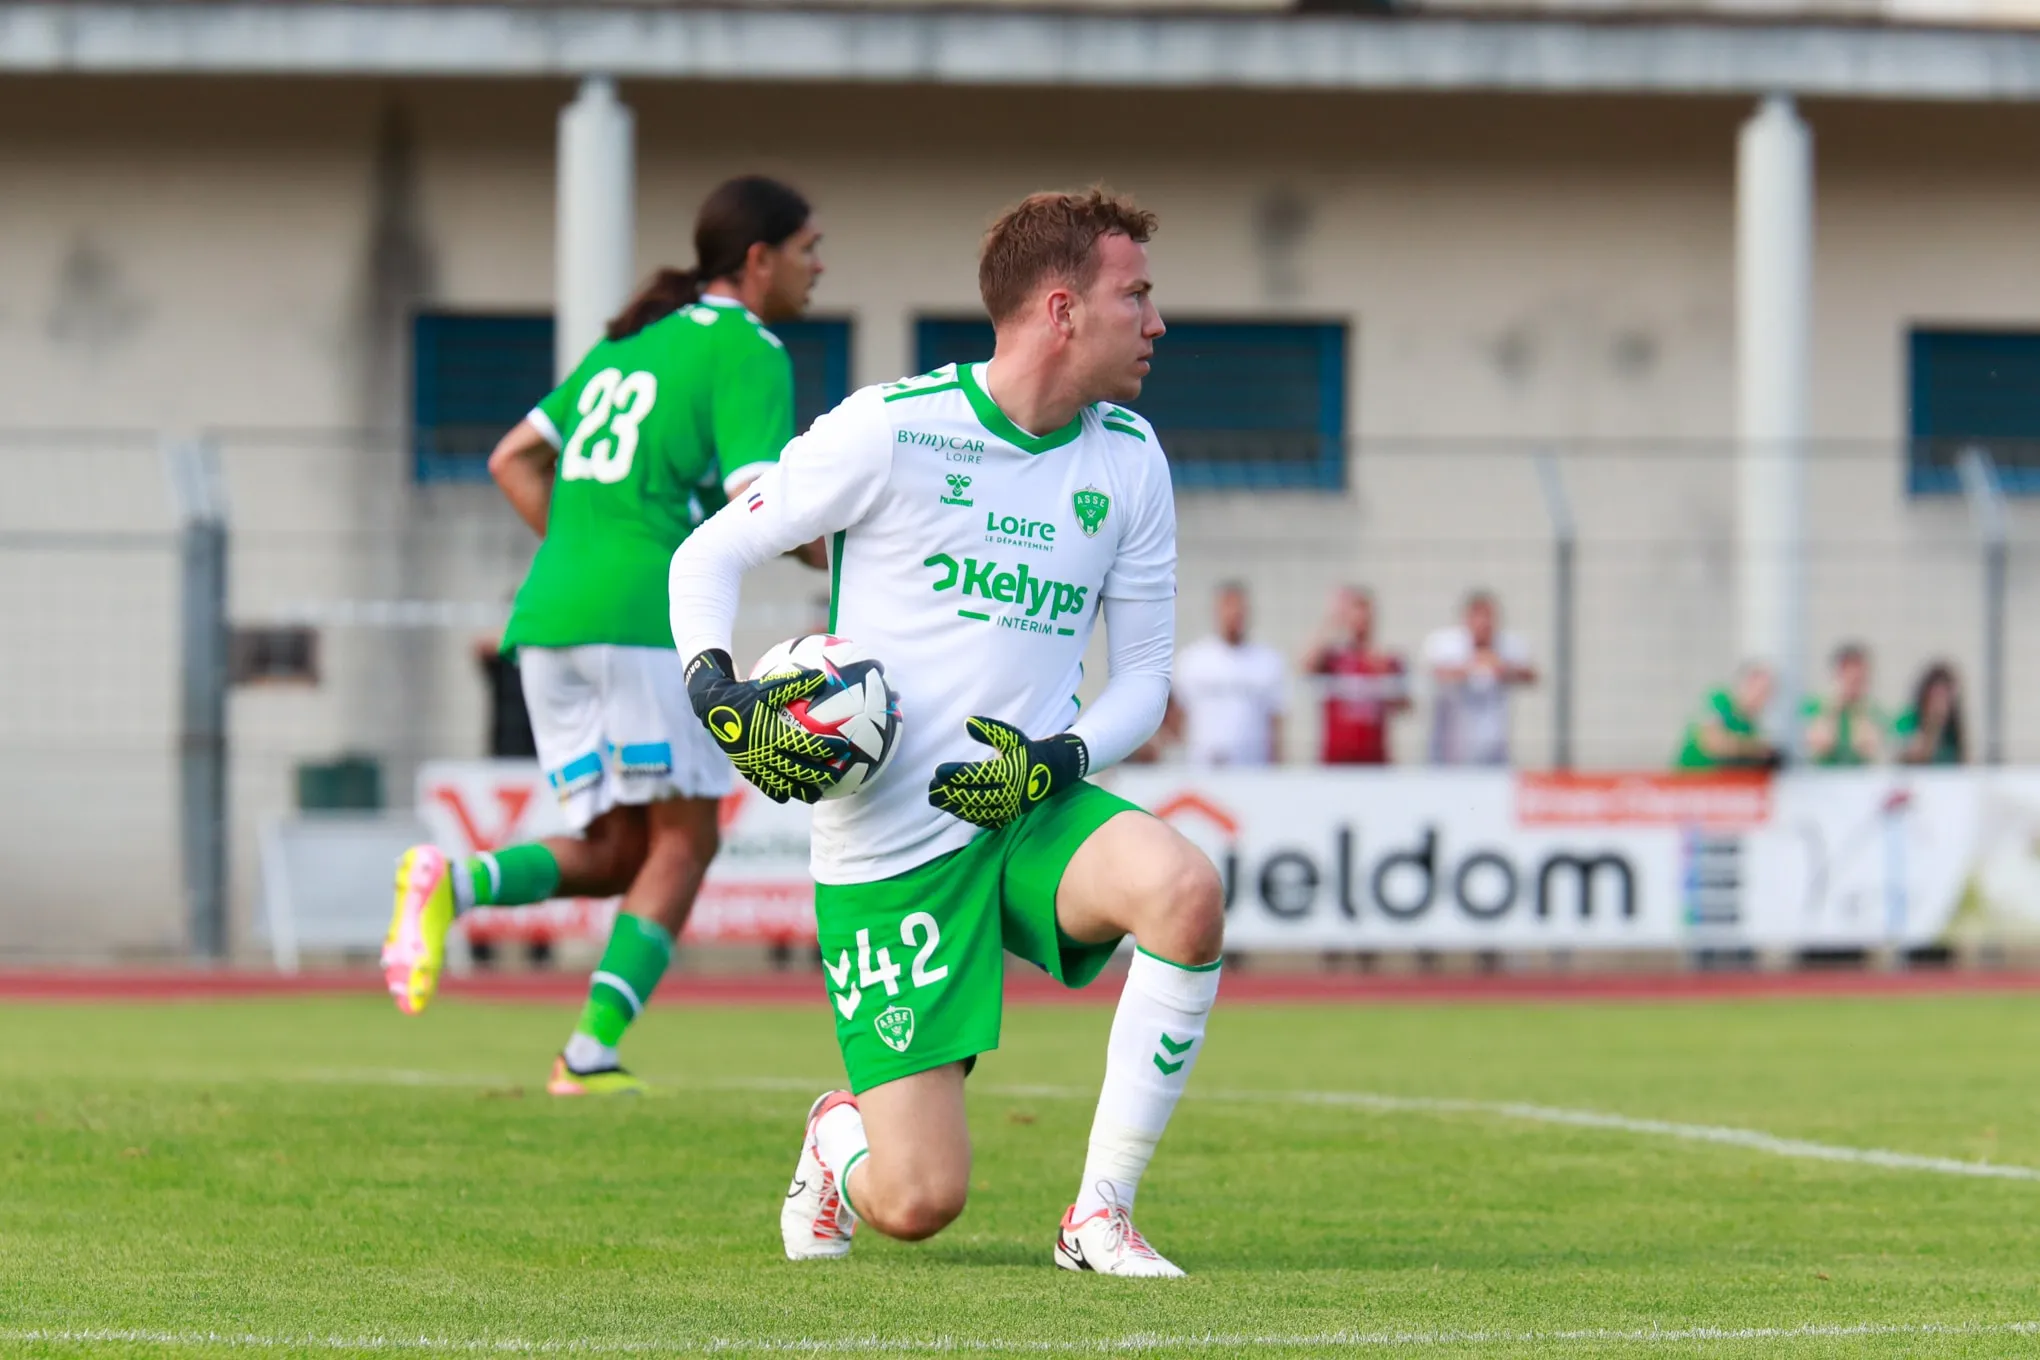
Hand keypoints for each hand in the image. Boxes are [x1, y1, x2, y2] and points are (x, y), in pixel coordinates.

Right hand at [685, 649, 850, 803]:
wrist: (712, 707)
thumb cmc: (745, 694)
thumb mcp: (770, 686)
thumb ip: (797, 684)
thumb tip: (823, 678)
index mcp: (773, 733)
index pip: (806, 744)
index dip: (827, 748)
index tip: (844, 749)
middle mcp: (765, 752)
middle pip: (798, 769)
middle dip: (820, 775)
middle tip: (838, 777)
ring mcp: (755, 763)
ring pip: (782, 782)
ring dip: (801, 789)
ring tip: (817, 794)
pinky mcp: (746, 768)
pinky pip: (764, 784)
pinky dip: (778, 791)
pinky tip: (789, 796)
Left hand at [927, 717, 1087, 829]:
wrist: (1047, 776)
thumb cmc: (1024, 753)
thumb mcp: (1011, 737)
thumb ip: (990, 730)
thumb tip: (967, 723)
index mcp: (1010, 773)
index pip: (979, 776)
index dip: (957, 774)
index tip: (938, 771)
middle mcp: (1008, 794)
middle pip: (974, 797)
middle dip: (950, 793)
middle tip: (930, 787)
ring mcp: (1006, 809)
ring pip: (975, 811)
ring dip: (953, 806)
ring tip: (935, 797)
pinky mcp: (1005, 818)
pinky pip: (981, 819)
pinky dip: (964, 814)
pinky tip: (950, 805)